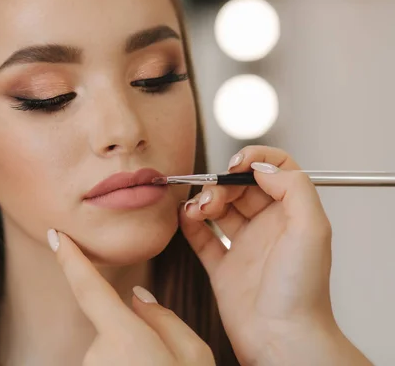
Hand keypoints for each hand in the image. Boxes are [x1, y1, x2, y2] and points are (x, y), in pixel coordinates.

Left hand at [47, 229, 215, 365]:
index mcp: (125, 340)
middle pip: (114, 330)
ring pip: (111, 355)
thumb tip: (137, 297)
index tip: (55, 236)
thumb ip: (165, 319)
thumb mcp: (196, 357)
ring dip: (132, 364)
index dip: (71, 259)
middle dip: (137, 340)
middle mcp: (98, 357)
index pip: (90, 289)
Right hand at [179, 146, 371, 365]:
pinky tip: (186, 218)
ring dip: (204, 201)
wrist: (282, 337)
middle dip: (222, 184)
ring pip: (219, 209)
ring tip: (199, 209)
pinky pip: (201, 237)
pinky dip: (189, 223)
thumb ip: (293, 188)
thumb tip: (262, 168)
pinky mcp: (222, 267)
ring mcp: (244, 247)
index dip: (255, 160)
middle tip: (213, 195)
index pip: (275, 172)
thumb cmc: (302, 291)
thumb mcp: (312, 228)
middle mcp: (267, 228)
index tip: (236, 164)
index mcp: (291, 215)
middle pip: (240, 188)